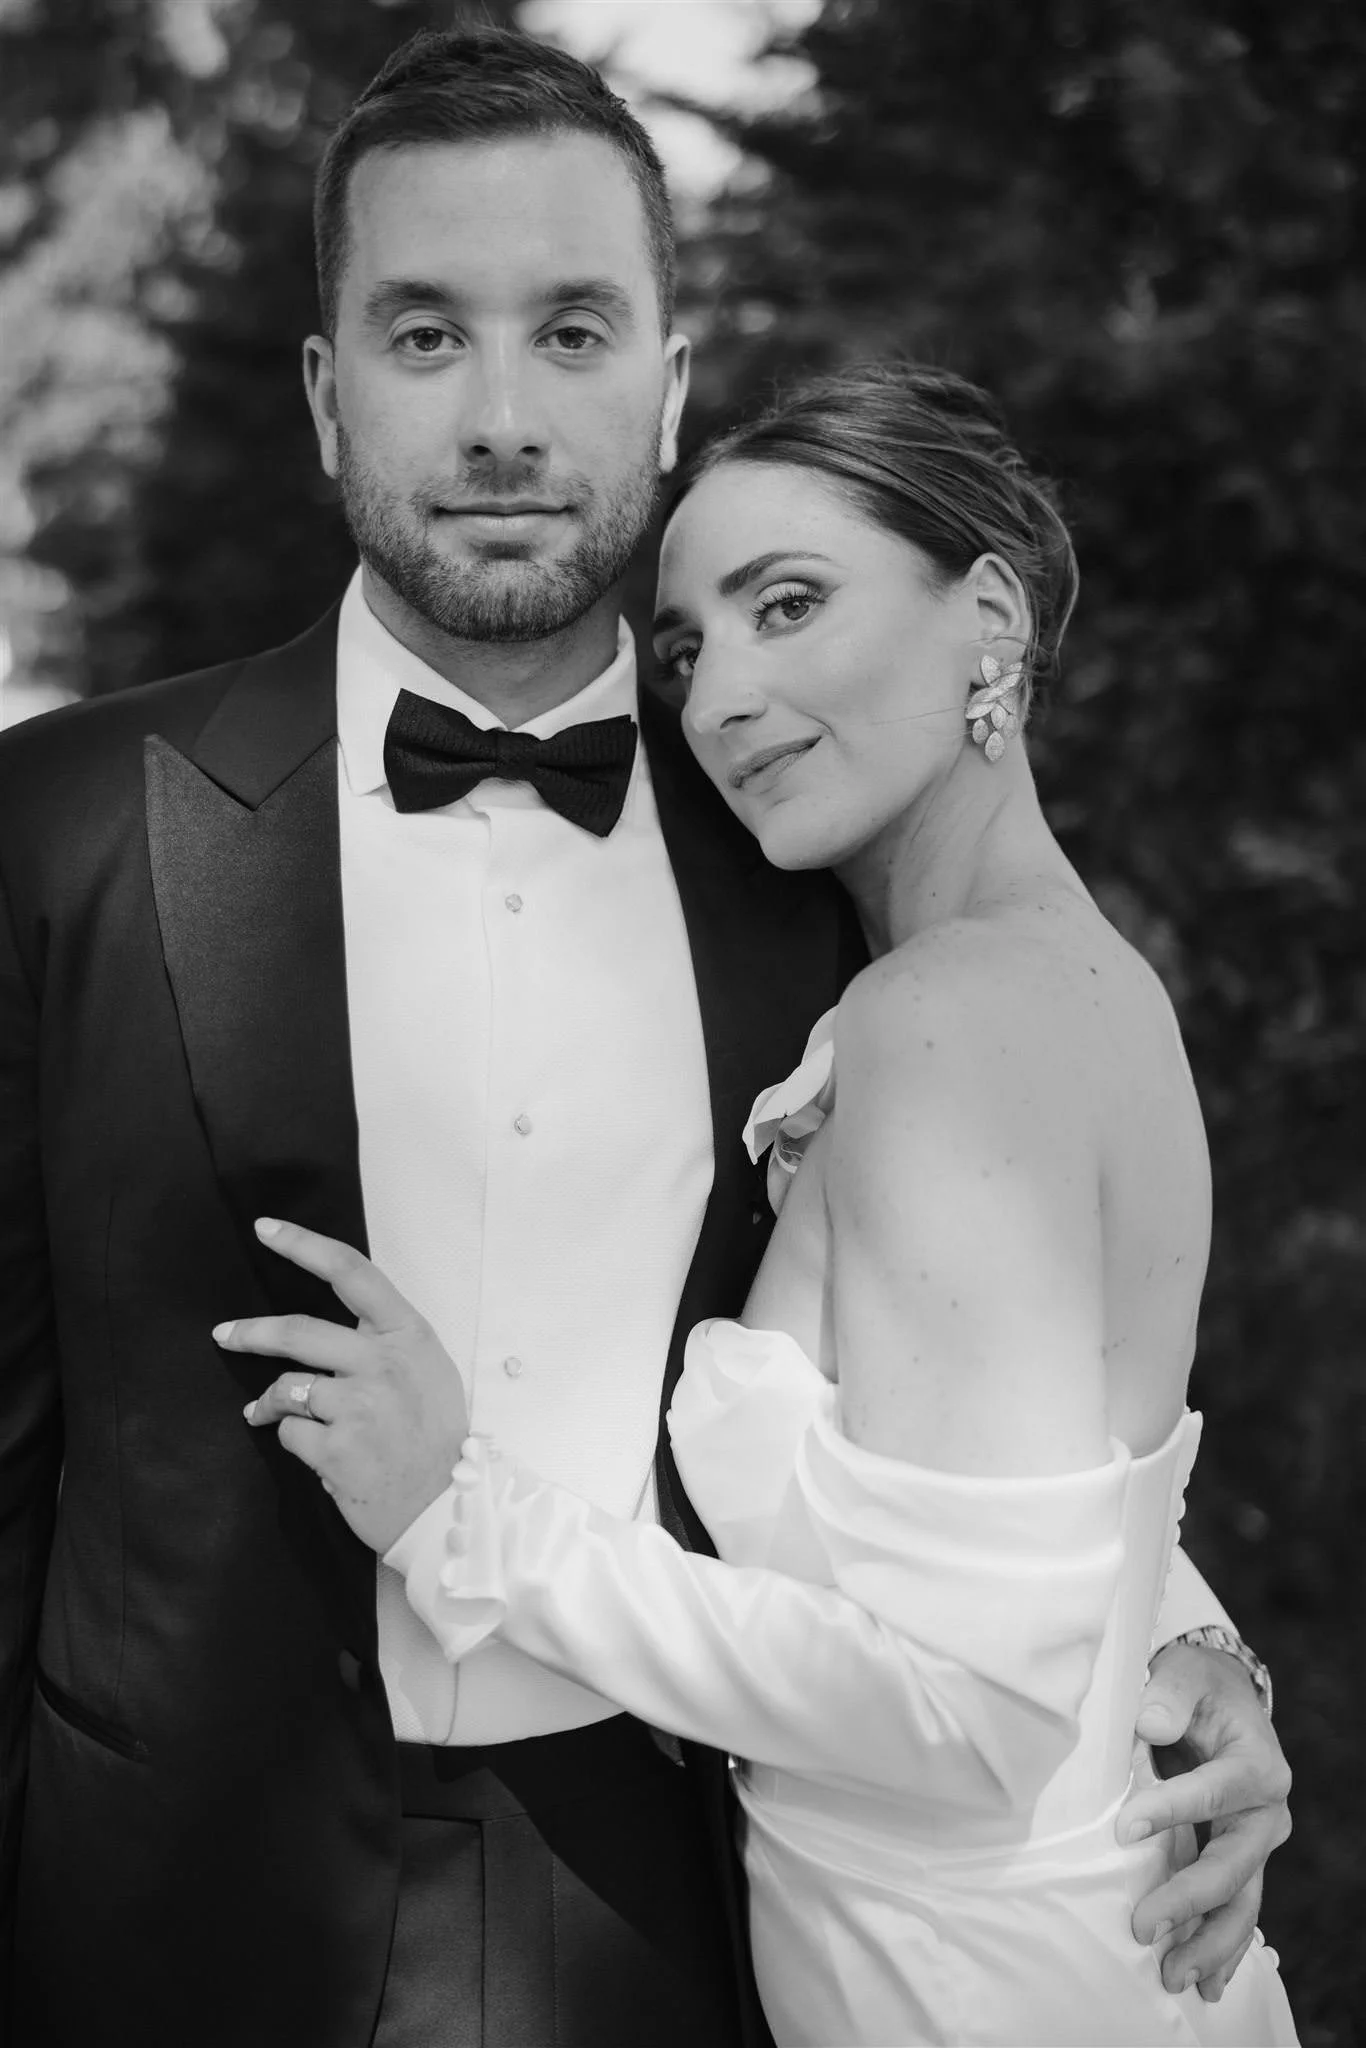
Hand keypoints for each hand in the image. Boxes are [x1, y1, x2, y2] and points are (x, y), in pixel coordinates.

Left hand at [214, 1217, 468, 1553]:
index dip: (303, 1245)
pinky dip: (293, 1439)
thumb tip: (331, 1319)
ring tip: (266, 1413)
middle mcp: (384, 1363)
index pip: (352, 1272)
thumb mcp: (428, 1368)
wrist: (448, 1507)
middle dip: (251, 1332)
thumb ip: (385, 1338)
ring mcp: (360, 1407)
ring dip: (269, 1403)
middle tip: (225, 1334)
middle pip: (298, 1330)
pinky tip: (314, 1451)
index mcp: (409, 1334)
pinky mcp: (337, 1450)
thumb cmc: (434, 1434)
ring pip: (287, 1388)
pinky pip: (290, 1432)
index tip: (265, 1229)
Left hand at [1120, 1640, 1290, 2000]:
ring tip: (1173, 1976)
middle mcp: (1266, 1813)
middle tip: (1143, 1926)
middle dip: (1189, 1900)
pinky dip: (1223, 1949)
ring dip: (1209, 1943)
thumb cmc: (1198, 1687)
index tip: (1125, 1829)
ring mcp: (1256, 1843)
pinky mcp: (1239, 1860)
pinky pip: (1236, 1910)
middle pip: (1233, 1865)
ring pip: (1241, 1902)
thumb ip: (1170, 1694)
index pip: (1214, 1793)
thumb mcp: (1185, 1674)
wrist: (1220, 1699)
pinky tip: (1205, 1984)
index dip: (1171, 1810)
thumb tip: (1150, 1725)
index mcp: (1258, 1765)